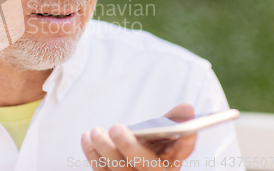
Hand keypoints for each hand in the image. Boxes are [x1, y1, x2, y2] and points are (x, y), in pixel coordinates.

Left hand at [81, 103, 196, 169]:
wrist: (132, 166)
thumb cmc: (149, 147)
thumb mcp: (161, 135)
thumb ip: (171, 119)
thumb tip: (187, 108)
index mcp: (172, 160)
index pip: (183, 151)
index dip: (185, 142)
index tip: (185, 131)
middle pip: (145, 165)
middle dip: (130, 147)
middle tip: (115, 128)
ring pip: (120, 169)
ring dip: (105, 150)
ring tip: (95, 131)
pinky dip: (92, 155)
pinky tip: (86, 138)